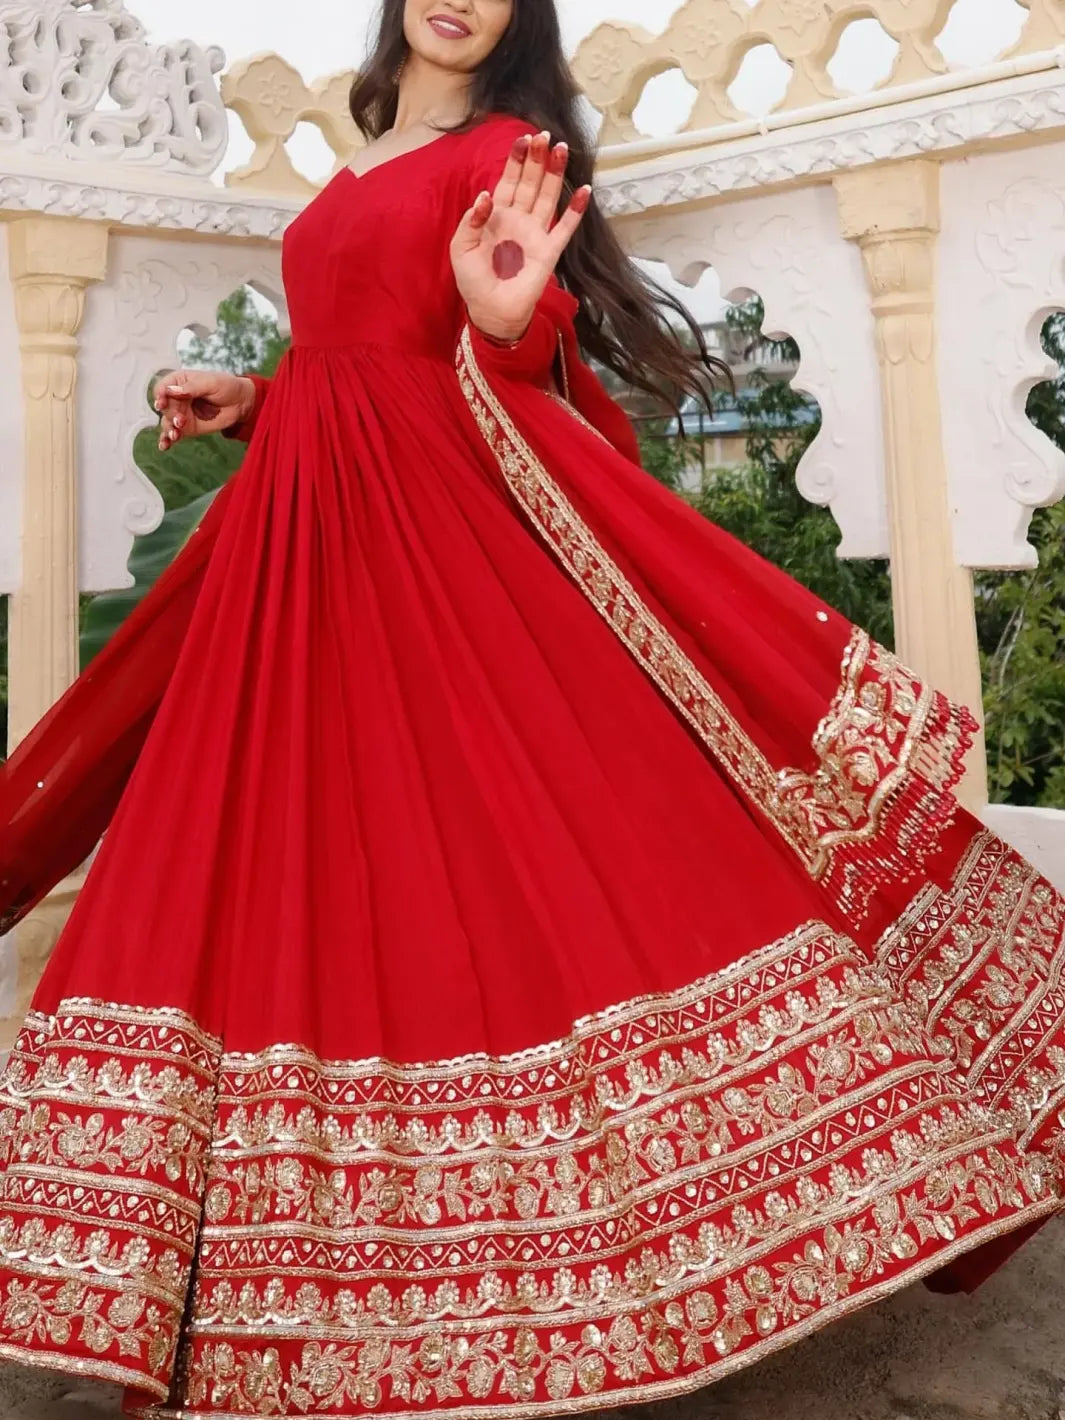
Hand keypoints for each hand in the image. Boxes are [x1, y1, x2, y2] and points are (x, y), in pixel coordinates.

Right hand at [152, 369, 255, 451]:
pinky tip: (165, 446)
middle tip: (179, 421)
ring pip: (167, 422)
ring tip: (175, 434)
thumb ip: (191, 388)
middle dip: (169, 415)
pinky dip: (168, 440)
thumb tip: (171, 391)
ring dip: (168, 429)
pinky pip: (173, 434)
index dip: (160, 396)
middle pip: (164, 408)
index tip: (162, 403)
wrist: (240, 403)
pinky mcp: (187, 427)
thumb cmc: (226, 386)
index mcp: (178, 382)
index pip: (162, 389)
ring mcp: (180, 414)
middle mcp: (176, 398)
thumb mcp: (210, 383)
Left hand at [450, 132, 590, 344]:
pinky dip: (576, 209)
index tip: (524, 139)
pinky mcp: (549, 250)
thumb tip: (486, 195)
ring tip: (562, 149)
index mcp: (496, 215)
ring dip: (555, 174)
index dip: (516, 160)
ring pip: (548, 196)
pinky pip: (565, 227)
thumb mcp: (461, 248)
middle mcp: (518, 219)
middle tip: (545, 135)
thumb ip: (471, 220)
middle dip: (537, 159)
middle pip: (531, 182)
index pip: (508, 180)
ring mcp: (535, 233)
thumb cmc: (473, 280)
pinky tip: (585, 190)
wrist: (491, 310)